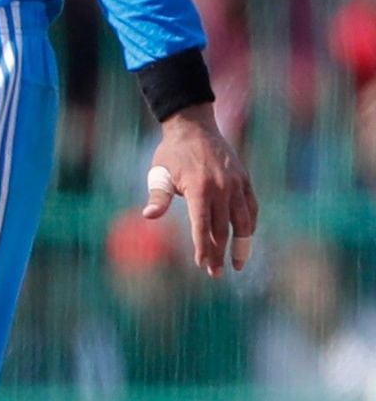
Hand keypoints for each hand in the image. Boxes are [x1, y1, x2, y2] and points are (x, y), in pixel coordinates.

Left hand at [142, 103, 258, 276]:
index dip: (203, 247)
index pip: (203, 226)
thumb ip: (158, 196)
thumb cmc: (172, 153)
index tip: (202, 265)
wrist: (194, 126)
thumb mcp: (160, 172)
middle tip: (215, 273)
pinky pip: (252, 208)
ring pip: (243, 222)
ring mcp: (237, 184)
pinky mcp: (245, 181)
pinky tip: (245, 239)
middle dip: (219, 253)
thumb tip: (148, 216)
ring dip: (241, 246)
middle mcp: (222, 188)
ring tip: (237, 264)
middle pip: (222, 229)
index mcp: (200, 188)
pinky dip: (250, 226)